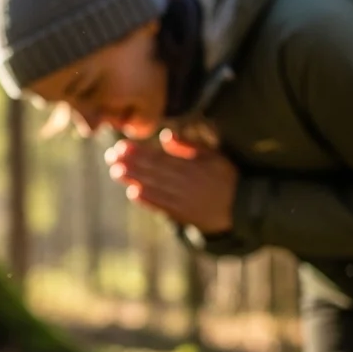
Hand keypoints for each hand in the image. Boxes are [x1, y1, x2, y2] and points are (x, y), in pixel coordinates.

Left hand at [104, 129, 239, 234]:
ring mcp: (185, 200)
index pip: (161, 157)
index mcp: (193, 166)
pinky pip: (163, 207)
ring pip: (156, 188)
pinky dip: (148, 201)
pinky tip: (133, 193)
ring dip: (134, 180)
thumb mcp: (213, 155)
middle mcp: (187, 183)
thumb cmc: (226, 176)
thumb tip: (166, 136)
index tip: (121, 146)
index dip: (140, 152)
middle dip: (131, 164)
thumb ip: (189, 146)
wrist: (242, 208)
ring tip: (116, 172)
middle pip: (154, 172)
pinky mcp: (184, 215)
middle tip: (110, 157)